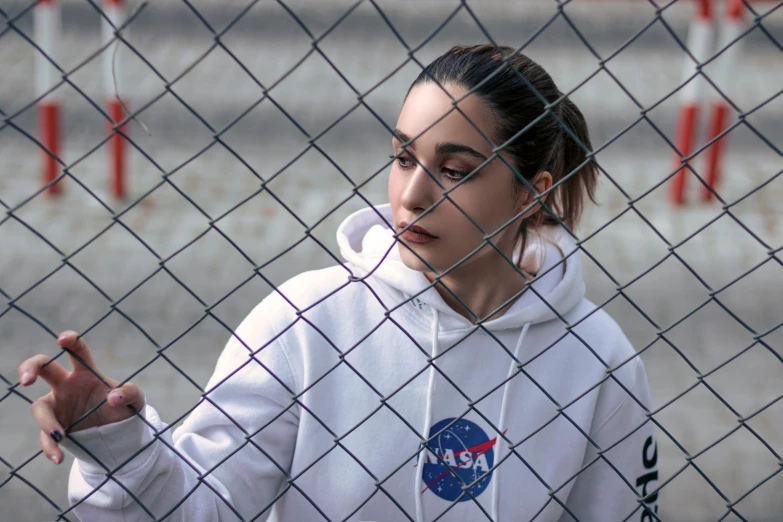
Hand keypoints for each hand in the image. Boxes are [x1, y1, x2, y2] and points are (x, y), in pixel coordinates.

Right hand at [17, 330, 144, 464]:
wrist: (118, 433)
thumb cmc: (124, 407)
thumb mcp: (135, 399)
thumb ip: (129, 393)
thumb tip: (114, 398)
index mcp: (87, 373)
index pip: (77, 352)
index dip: (70, 341)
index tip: (63, 339)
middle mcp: (67, 385)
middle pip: (43, 368)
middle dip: (30, 368)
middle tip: (26, 380)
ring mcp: (58, 406)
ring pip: (39, 407)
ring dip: (45, 421)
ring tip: (60, 435)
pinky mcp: (55, 428)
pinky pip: (46, 437)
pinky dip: (50, 447)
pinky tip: (58, 458)